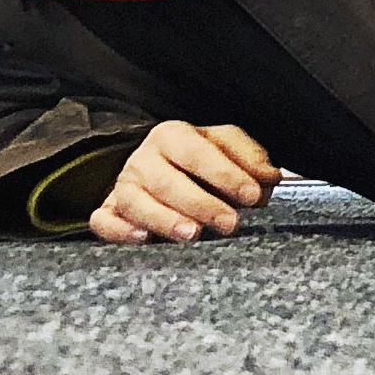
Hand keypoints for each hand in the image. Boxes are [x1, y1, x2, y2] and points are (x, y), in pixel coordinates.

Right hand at [90, 120, 282, 244]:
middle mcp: (144, 158)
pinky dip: (119, 230)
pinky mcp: (109, 212)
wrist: (156, 168)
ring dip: (165, 219)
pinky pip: (104, 221)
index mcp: (174, 135)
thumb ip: (249, 159)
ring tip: (193, 233)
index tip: (252, 195)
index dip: (227, 173)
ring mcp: (123, 186)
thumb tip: (270, 177)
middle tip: (230, 222)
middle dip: (202, 202)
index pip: (198, 151)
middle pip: (167, 180)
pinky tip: (142, 238)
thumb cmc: (197, 160)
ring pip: (135, 202)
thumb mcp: (225, 148)